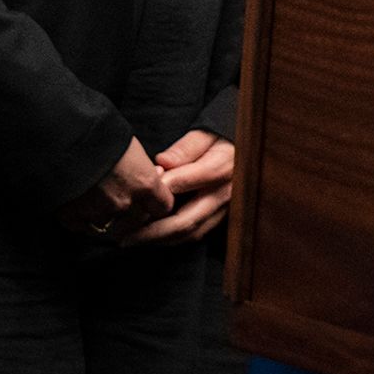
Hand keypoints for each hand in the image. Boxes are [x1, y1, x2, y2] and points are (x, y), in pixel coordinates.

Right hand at [66, 141, 170, 242]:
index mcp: (144, 183)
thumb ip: (143, 170)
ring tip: (95, 197)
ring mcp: (98, 212)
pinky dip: (81, 219)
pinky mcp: (72, 217)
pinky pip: (81, 226)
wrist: (61, 135)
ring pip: (108, 225)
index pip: (162, 207)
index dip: (156, 203)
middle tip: (121, 198)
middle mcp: (124, 202)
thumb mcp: (131, 147)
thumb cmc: (100, 132)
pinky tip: (78, 205)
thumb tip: (151, 176)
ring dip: (104, 215)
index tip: (150, 199)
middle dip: (132, 212)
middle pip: (137, 221)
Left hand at [125, 131, 235, 246]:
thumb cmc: (222, 139)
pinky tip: (153, 236)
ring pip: (191, 233)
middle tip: (124, 236)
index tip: (133, 193)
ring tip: (133, 239)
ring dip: (160, 240)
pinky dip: (173, 239)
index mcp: (221, 167)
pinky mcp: (223, 217)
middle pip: (185, 221)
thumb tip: (161, 162)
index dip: (156, 191)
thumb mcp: (205, 133)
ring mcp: (226, 209)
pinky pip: (197, 234)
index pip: (183, 184)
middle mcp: (225, 193)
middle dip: (151, 233)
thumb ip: (184, 148)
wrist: (249, 148)